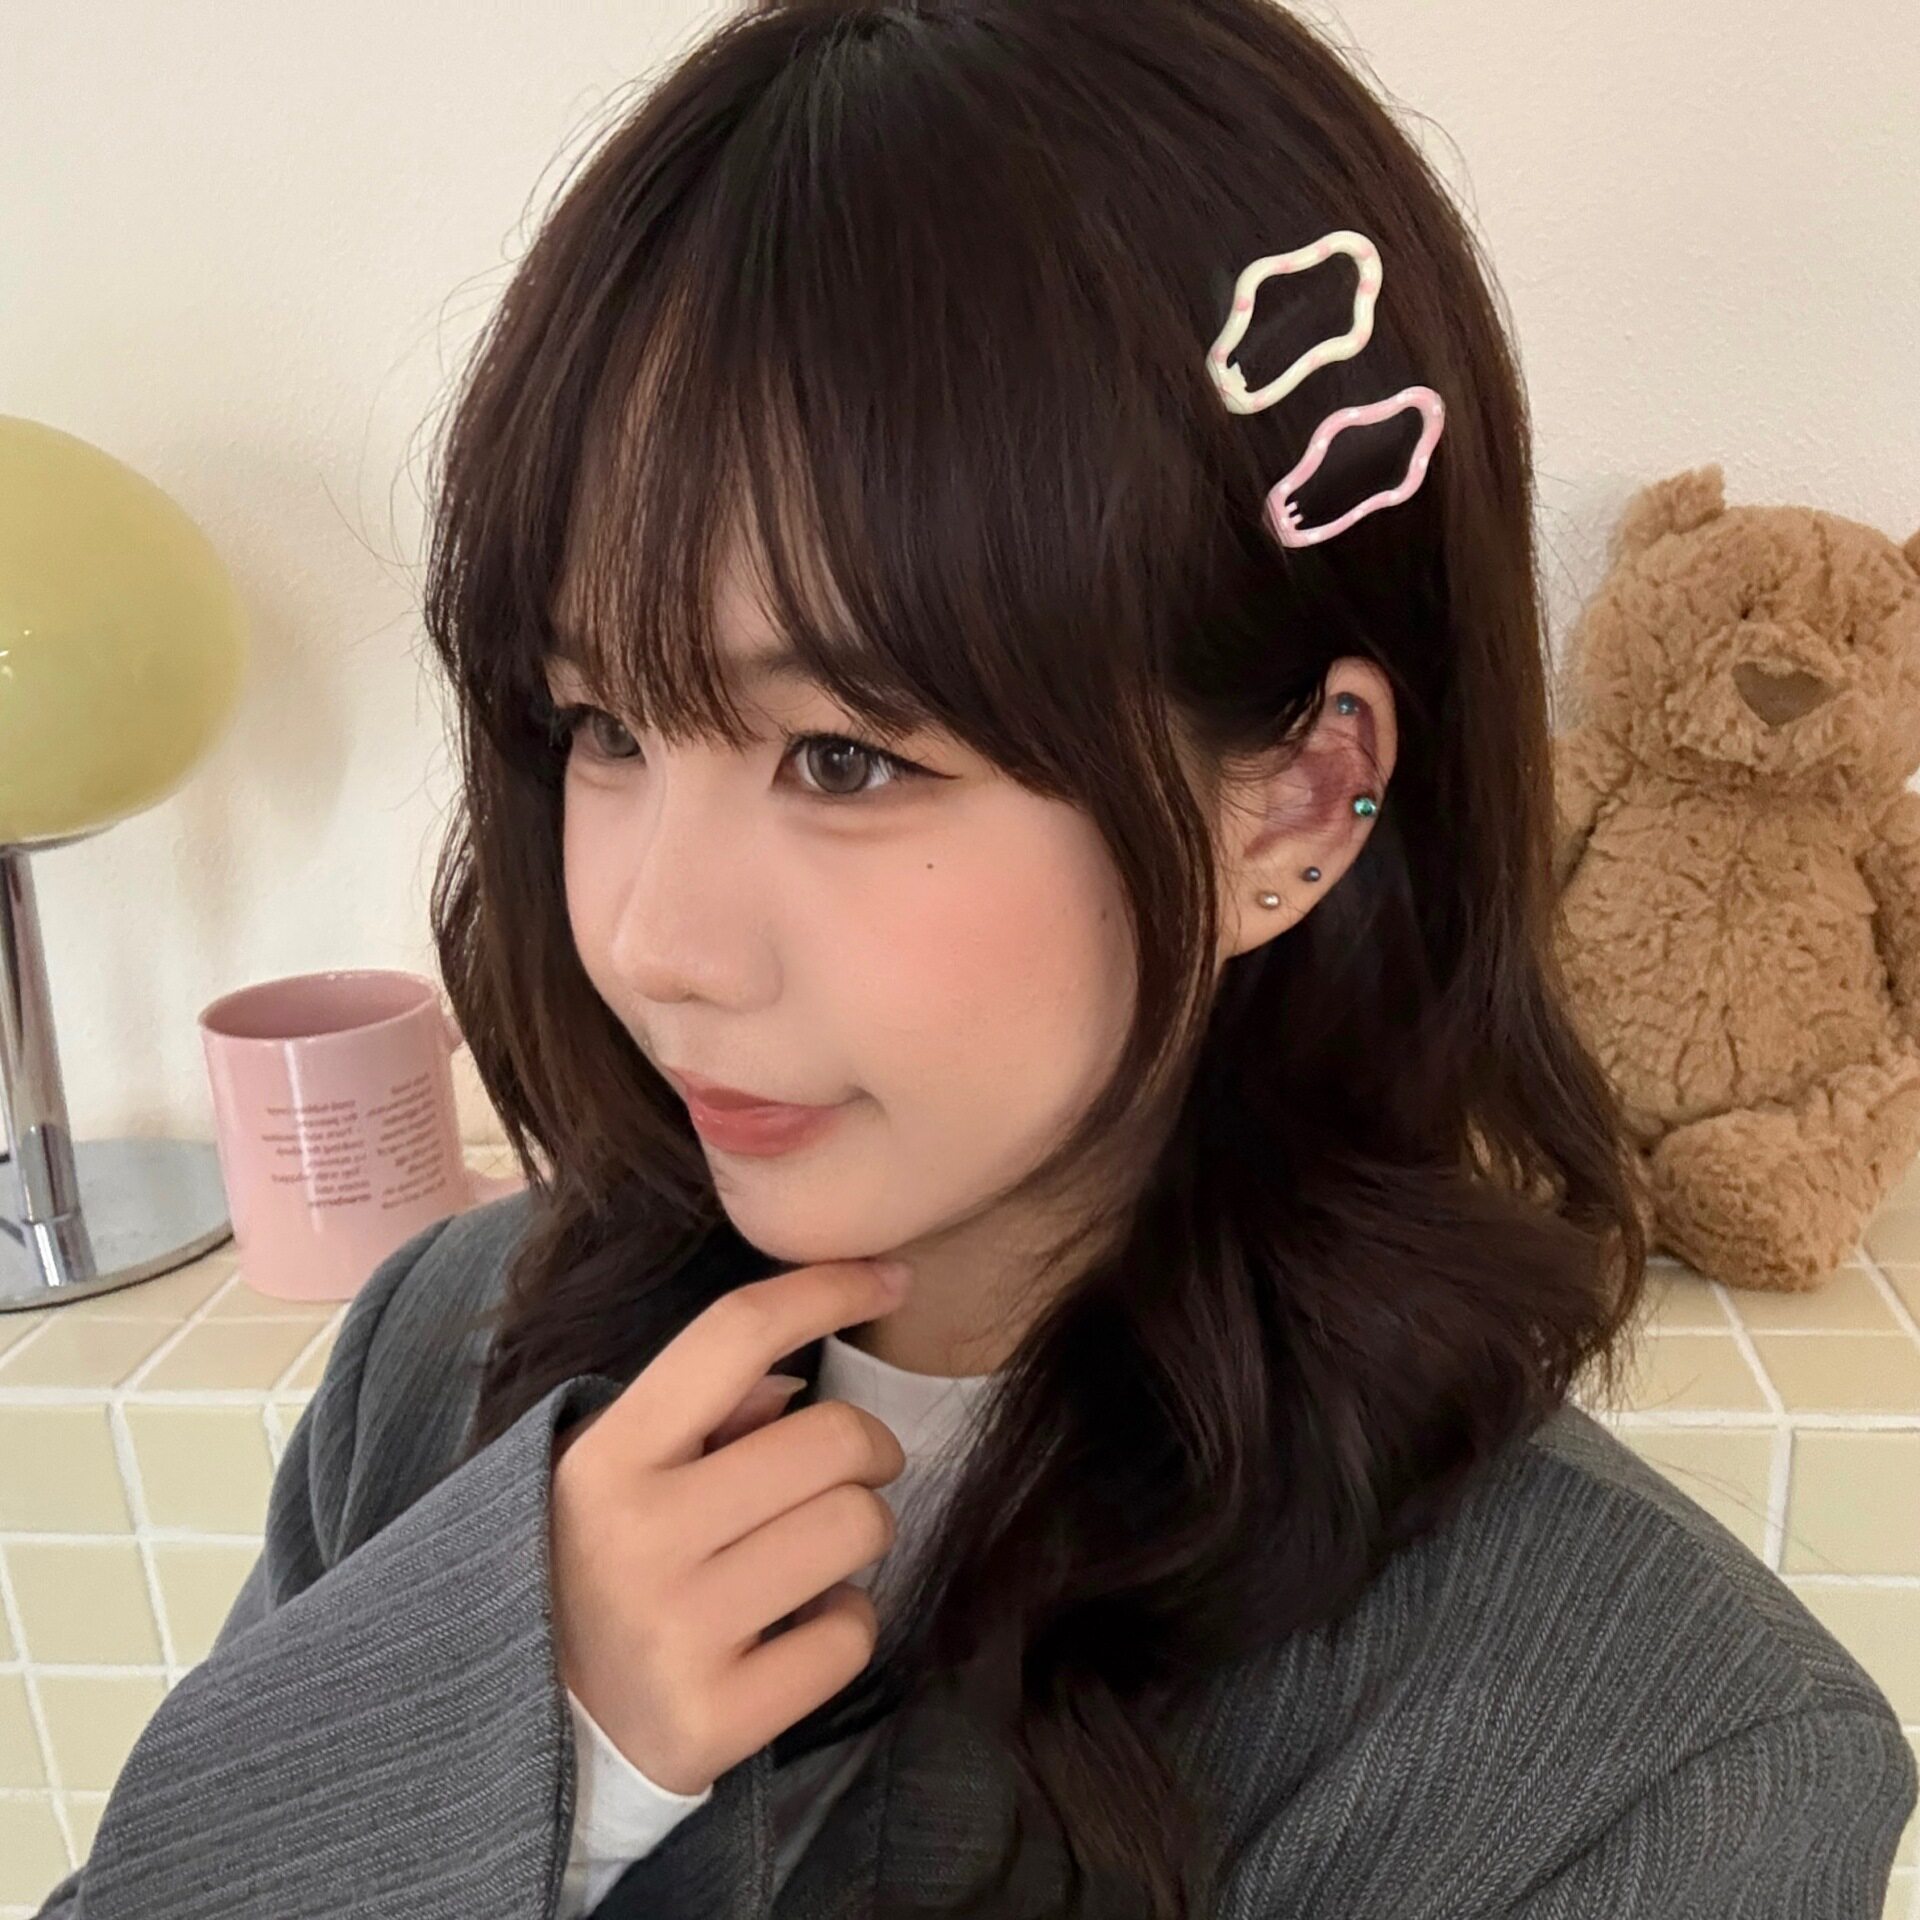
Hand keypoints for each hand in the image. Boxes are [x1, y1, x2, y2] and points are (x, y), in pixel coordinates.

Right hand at [549, 1258, 911, 1795]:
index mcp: (608, 1457)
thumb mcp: (620, 1472)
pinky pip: (852, 1632)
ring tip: (811, 1554)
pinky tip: (796, 1628)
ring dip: (860, 1534)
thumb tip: (800, 1375)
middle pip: (832, 1438)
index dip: (829, 1289)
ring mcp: (677, 1631)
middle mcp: (637, 1537)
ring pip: (858, 1529)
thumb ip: (706, 1410)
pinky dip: (845, 1622)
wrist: (544, 1733)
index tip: (892, 1279)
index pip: (735, 1335)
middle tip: (847, 1473)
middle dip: (868, 1448)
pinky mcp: (718, 1716)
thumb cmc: (605, 1568)